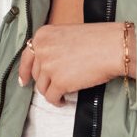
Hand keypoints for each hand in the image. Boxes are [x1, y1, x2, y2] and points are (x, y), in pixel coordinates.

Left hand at [18, 22, 136, 105]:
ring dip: (52, 92)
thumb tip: (47, 64)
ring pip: (42, 88)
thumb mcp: (68, 35)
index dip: (24, 71)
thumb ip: (53, 47)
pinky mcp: (58, 82)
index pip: (26, 57)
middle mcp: (42, 50)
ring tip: (63, 92)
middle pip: (36, 74)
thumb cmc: (99, 39)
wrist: (113, 47)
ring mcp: (49, 67)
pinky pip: (51, 98)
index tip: (24, 80)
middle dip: (45, 81)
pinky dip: (57, 101)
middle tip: (53, 85)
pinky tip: (64, 100)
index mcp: (43, 35)